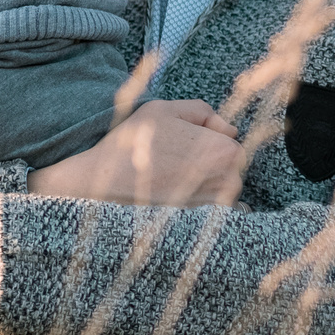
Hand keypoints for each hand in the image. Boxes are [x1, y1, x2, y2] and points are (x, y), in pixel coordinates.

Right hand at [28, 99, 243, 205]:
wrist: (103, 186)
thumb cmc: (133, 144)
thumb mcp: (164, 109)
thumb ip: (203, 111)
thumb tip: (228, 128)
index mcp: (224, 151)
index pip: (230, 141)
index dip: (207, 137)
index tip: (181, 141)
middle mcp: (228, 181)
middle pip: (230, 166)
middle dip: (210, 161)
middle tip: (174, 161)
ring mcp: (217, 207)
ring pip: (224, 188)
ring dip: (207, 183)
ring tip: (171, 179)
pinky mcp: (203, 226)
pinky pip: (221, 214)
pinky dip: (207, 207)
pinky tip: (181, 199)